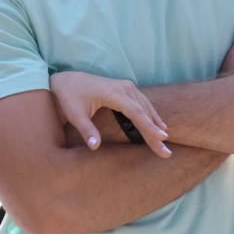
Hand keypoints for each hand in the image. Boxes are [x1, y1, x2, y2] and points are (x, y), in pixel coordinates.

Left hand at [50, 71, 170, 157]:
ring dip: (156, 125)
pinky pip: (142, 104)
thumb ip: (86, 130)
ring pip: (146, 108)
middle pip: (144, 113)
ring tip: (165, 143)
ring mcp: (127, 87)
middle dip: (156, 133)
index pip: (136, 113)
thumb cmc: (70, 97)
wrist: (67, 81)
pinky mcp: (126, 89)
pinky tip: (159, 126)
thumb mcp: (75, 114)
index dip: (149, 127)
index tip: (161, 139)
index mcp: (114, 93)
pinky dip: (151, 116)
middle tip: (166, 153)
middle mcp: (124, 88)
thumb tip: (95, 147)